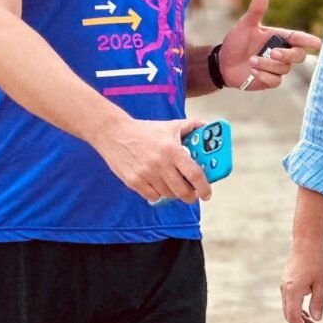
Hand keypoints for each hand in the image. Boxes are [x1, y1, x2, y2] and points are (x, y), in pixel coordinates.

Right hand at [92, 115, 211, 203]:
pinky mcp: (134, 182)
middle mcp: (161, 164)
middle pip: (182, 190)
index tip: (207, 194)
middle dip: (190, 196)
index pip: (194, 174)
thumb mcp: (170, 126)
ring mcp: (146, 174)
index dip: (204, 187)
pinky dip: (157, 194)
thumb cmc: (145, 131)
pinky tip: (157, 185)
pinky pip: (152, 196)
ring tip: (173, 185)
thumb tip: (207, 126)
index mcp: (172, 150)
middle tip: (192, 194)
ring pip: (168, 194)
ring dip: (173, 193)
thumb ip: (191, 126)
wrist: (114, 133)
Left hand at [219, 0, 322, 90]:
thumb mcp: (245, 25)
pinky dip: (264, 76)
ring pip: (284, 68)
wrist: (223, 63)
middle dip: (287, 54)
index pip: (298, 38)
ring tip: (251, 61)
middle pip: (298, 55)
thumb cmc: (236, 42)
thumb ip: (256, 11)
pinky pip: (276, 81)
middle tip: (273, 53)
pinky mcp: (271, 80)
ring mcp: (277, 67)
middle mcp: (281, 52)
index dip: (308, 40)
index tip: (317, 43)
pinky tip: (252, 72)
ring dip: (267, 65)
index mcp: (278, 37)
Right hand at [280, 242, 322, 322]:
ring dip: (299, 317)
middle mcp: (285, 289)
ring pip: (288, 307)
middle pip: (289, 314)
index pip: (293, 316)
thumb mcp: (322, 283)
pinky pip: (289, 299)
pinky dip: (297, 308)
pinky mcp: (287, 281)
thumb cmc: (317, 261)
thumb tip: (317, 319)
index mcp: (293, 290)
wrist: (307, 242)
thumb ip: (318, 302)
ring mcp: (285, 284)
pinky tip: (308, 311)